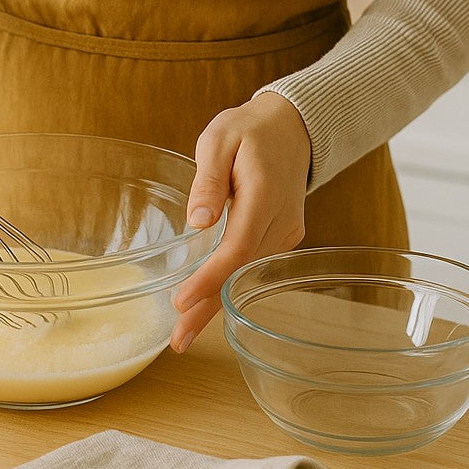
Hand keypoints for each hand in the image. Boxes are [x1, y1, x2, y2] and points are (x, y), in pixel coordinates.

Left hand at [170, 92, 310, 352]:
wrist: (291, 127)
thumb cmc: (247, 131)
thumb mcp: (218, 139)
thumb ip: (208, 179)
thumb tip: (198, 219)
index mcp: (263, 195)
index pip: (236, 248)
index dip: (209, 279)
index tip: (181, 300)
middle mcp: (280, 221)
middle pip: (240, 272)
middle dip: (207, 309)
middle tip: (177, 341)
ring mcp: (285, 231)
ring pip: (247, 275)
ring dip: (216, 305)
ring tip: (183, 334)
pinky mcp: (282, 235)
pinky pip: (252, 266)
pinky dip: (229, 287)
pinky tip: (205, 307)